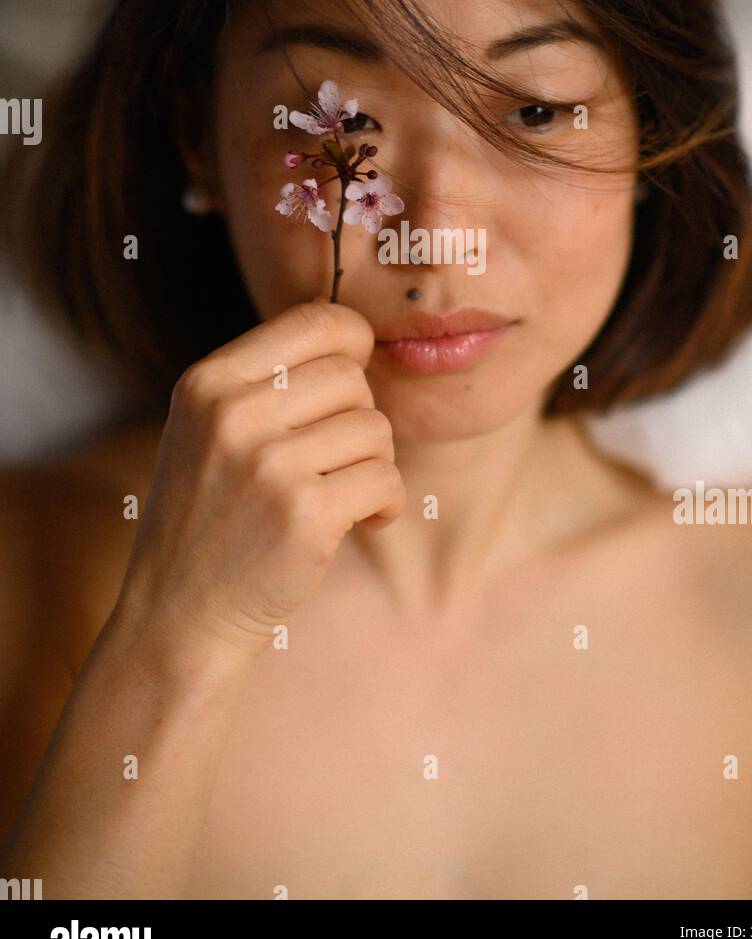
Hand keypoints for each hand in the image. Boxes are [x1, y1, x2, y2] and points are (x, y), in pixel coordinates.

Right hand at [114, 298, 405, 663]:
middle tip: (337, 462)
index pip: (314, 320)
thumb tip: (355, 337)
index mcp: (208, 382)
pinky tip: (361, 521)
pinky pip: (386, 480)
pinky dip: (387, 503)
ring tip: (342, 495)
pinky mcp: (305, 515)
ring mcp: (268, 464)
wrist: (178, 618)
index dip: (353, 342)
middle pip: (351, 378)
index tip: (356, 375)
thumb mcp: (207, 429)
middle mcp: (233, 414)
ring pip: (374, 429)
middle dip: (359, 419)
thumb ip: (265, 381)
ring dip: (374, 465)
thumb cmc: (208, 519)